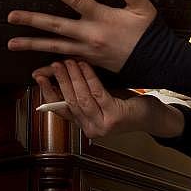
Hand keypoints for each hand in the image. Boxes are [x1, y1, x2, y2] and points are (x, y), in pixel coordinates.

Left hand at [8, 0, 155, 71]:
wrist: (155, 62)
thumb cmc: (148, 33)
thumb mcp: (142, 7)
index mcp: (102, 17)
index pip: (75, 1)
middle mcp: (90, 35)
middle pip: (56, 27)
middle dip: (32, 20)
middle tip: (11, 16)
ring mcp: (87, 51)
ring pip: (54, 47)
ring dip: (32, 44)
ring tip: (11, 43)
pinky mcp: (88, 62)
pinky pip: (65, 63)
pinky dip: (49, 65)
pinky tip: (34, 67)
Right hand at [34, 60, 182, 138]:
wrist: (152, 116)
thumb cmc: (125, 103)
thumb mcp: (99, 96)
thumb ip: (81, 88)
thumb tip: (59, 70)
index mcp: (84, 124)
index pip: (59, 109)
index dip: (47, 92)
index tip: (38, 76)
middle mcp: (91, 129)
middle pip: (68, 102)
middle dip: (59, 80)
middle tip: (53, 63)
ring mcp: (102, 126)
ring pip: (81, 98)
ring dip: (72, 77)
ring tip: (67, 61)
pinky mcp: (114, 117)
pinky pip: (97, 93)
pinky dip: (89, 77)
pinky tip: (84, 65)